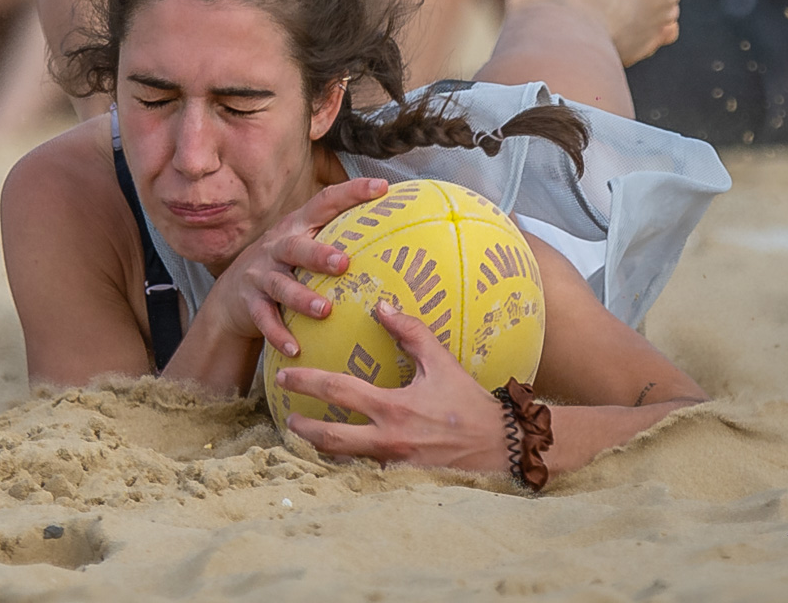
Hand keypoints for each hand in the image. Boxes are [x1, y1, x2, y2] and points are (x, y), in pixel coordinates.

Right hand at [208, 176, 389, 355]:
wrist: (231, 295)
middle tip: (344, 262)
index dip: (352, 192)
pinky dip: (279, 334)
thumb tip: (395, 237)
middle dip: (319, 254)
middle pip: (296, 246)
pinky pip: (265, 319)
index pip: (324, 203)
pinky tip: (295, 349)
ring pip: (280, 285)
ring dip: (302, 298)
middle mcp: (277, 247)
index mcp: (297, 227)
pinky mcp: (250, 303)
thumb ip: (335, 238)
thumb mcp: (303, 245)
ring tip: (325, 310)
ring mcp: (261, 275)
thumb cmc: (283, 266)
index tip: (382, 188)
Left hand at [273, 300, 510, 473]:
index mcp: (393, 409)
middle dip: (302, 427)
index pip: (337, 390)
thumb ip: (411, 332)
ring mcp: (393, 465)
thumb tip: (382, 305)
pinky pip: (367, 472)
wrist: (503, 447)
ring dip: (322, 449)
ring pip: (345, 461)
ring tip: (307, 436)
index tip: (284, 375)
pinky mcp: (402, 481)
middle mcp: (388, 441)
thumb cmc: (470, 403)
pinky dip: (351, 463)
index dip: (306, 381)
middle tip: (287, 416)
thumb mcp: (442, 363)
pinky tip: (342, 456)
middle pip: (329, 439)